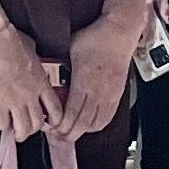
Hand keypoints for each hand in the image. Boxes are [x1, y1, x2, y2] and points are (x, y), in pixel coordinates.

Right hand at [0, 21, 63, 142]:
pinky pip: (2, 123)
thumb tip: (30, 53)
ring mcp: (15, 101)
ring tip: (15, 133)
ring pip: (23, 128)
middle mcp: (31, 95)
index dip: (55, 119)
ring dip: (20, 133)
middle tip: (29, 127)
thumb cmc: (11, 41)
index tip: (51, 121)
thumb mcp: (31, 48)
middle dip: (34, 128)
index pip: (55, 108)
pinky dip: (0, 125)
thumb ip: (33, 57)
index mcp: (41, 82)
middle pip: (38, 122)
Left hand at [59, 11, 139, 141]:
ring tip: (72, 131)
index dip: (60, 126)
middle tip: (58, 135)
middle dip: (68, 134)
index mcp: (83, 82)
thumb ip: (61, 64)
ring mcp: (108, 95)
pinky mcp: (117, 94)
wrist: (119, 33)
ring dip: (82, 131)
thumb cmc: (96, 38)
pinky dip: (96, 125)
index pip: (71, 114)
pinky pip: (107, 117)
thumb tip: (49, 70)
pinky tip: (89, 125)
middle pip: (82, 124)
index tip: (51, 128)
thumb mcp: (70, 49)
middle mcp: (96, 92)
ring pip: (95, 124)